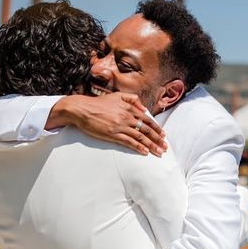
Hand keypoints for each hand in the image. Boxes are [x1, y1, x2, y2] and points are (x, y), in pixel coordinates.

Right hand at [47, 93, 166, 155]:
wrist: (82, 109)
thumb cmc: (99, 103)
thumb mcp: (117, 96)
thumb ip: (132, 99)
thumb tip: (144, 107)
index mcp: (129, 108)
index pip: (148, 119)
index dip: (157, 128)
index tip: (163, 135)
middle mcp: (127, 117)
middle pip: (147, 130)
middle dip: (158, 139)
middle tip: (165, 147)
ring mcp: (120, 126)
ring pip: (140, 137)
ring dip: (151, 146)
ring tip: (159, 152)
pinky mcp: (112, 134)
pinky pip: (129, 142)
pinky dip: (138, 147)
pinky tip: (145, 152)